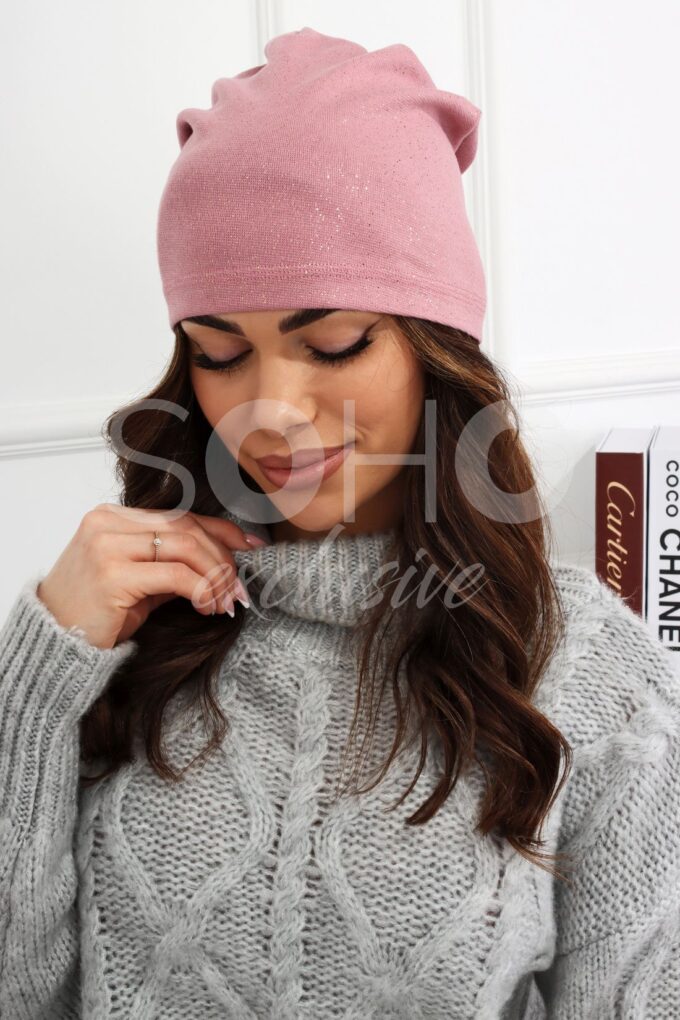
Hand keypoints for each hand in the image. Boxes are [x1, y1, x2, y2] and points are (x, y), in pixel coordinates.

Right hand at [36, 503, 259, 649]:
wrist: (54, 641)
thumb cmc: (95, 613)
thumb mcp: (139, 580)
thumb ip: (173, 563)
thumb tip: (224, 560)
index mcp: (112, 516)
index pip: (180, 515)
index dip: (222, 530)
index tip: (251, 547)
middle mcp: (108, 523)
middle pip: (187, 528)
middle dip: (223, 557)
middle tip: (239, 588)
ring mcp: (107, 546)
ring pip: (185, 547)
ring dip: (216, 574)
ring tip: (227, 601)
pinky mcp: (112, 575)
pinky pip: (175, 575)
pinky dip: (201, 589)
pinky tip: (208, 606)